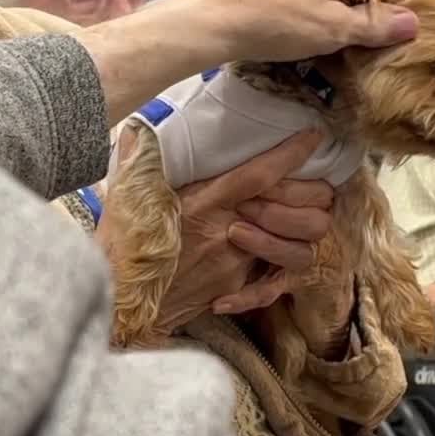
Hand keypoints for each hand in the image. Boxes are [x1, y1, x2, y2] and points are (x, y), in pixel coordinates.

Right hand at [127, 130, 335, 336]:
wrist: (119, 306)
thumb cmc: (121, 248)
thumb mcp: (128, 199)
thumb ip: (139, 161)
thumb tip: (137, 130)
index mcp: (204, 203)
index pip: (260, 174)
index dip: (291, 154)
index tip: (313, 136)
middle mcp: (227, 232)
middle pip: (296, 211)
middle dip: (315, 193)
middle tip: (313, 181)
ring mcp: (237, 265)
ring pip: (299, 249)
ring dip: (302, 231)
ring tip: (294, 216)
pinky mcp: (235, 289)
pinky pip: (275, 281)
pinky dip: (279, 270)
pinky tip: (272, 256)